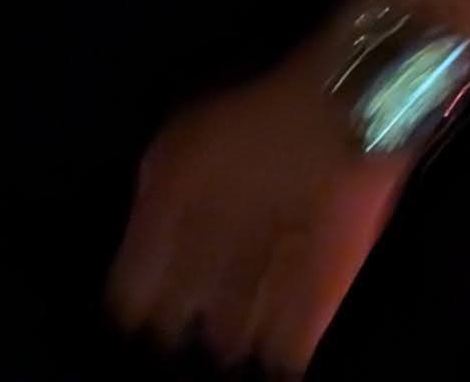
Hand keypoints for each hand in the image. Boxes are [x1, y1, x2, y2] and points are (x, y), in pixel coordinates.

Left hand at [105, 57, 409, 374]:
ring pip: (228, 344)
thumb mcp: (178, 141)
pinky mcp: (314, 305)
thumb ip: (155, 199)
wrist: (341, 112)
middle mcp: (204, 266)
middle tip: (192, 309)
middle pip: (174, 328)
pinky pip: (285, 356)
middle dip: (179, 319)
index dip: (133, 302)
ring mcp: (260, 290)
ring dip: (229, 334)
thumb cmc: (254, 115)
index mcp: (163, 224)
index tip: (142, 302)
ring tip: (238, 318)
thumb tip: (143, 245)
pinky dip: (279, 352)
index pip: (128, 297)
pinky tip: (277, 341)